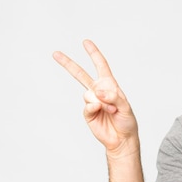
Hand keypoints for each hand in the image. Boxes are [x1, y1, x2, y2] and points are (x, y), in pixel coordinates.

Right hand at [53, 40, 138, 155]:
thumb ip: (114, 97)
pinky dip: (94, 108)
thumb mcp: (126, 106)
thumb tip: (98, 92)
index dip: (94, 54)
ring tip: (111, 110)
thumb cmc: (127, 121)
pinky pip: (87, 106)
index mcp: (110, 85)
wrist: (121, 138)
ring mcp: (92, 101)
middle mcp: (98, 91)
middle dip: (68, 64)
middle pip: (80, 74)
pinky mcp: (87, 112)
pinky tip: (101, 111)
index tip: (86, 42)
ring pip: (88, 94)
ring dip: (102, 102)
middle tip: (55, 53)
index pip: (101, 66)